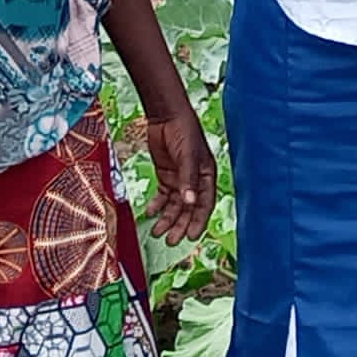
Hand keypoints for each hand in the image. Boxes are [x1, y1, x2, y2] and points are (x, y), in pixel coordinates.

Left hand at [138, 112, 215, 243]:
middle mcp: (194, 181)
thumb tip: (190, 202)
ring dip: (167, 219)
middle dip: (180, 225)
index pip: (205, 204)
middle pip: (188, 209)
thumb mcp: (188, 155)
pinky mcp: (166, 176)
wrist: (166, 115)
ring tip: (157, 232)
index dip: (199, 221)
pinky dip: (156, 205)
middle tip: (171, 240)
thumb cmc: (184, 131)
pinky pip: (162, 196)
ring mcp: (180, 179)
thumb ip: (188, 179)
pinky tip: (149, 213)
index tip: (191, 236)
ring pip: (175, 206)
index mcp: (207, 176)